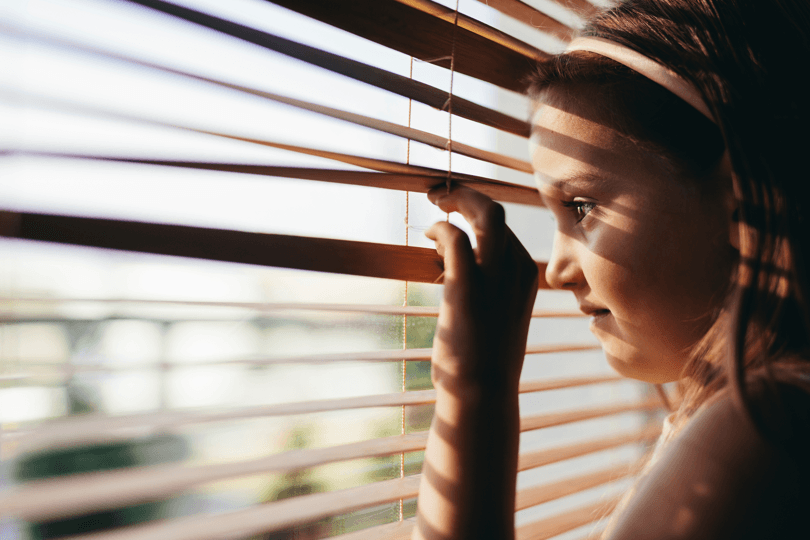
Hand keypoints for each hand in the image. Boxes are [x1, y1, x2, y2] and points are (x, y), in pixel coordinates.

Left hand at [426, 185, 538, 397]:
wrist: (482, 394)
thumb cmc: (485, 365)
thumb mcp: (495, 322)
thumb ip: (487, 295)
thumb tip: (459, 279)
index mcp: (527, 278)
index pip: (504, 230)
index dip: (477, 216)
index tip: (456, 216)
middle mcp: (516, 271)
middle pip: (496, 212)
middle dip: (468, 195)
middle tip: (442, 193)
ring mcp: (495, 276)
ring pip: (484, 214)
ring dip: (457, 200)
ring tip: (435, 199)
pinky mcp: (467, 284)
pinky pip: (457, 238)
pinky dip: (441, 228)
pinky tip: (428, 234)